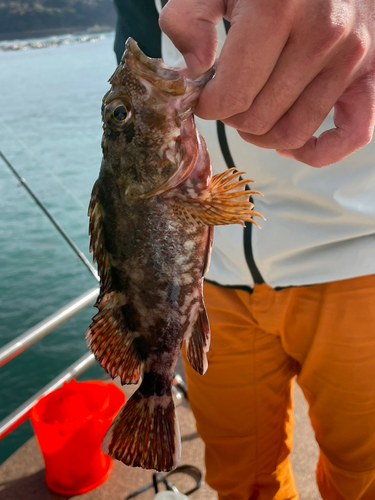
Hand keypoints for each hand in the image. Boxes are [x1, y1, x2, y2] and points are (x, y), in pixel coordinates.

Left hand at [159, 0, 374, 166]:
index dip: (209, 106)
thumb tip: (196, 69)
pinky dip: (317, 152)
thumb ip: (190, 16)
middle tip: (228, 96)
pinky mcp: (369, 73)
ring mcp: (351, 57)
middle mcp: (322, 35)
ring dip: (262, 134)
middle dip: (232, 116)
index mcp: (279, 9)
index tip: (204, 96)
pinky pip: (352, 135)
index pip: (233, 95)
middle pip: (259, 118)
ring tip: (251, 113)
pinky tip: (290, 146)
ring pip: (292, 133)